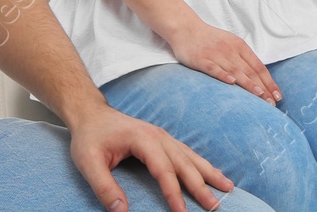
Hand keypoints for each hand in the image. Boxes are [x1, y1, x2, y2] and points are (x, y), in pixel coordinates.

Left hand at [64, 101, 235, 211]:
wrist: (91, 114)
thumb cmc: (89, 138)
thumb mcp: (89, 162)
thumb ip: (104, 187)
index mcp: (143, 139)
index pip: (163, 170)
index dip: (173, 192)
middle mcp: (158, 136)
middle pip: (184, 163)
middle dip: (201, 186)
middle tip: (215, 206)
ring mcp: (163, 136)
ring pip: (191, 156)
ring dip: (209, 172)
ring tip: (228, 187)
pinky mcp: (163, 140)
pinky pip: (186, 153)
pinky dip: (201, 165)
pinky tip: (211, 173)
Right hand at [167, 20, 280, 105]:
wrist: (186, 28)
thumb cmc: (210, 40)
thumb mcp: (231, 44)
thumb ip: (243, 59)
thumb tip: (258, 77)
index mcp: (240, 46)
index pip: (258, 66)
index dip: (269, 82)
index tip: (278, 95)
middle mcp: (230, 50)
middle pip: (250, 71)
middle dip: (263, 87)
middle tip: (273, 103)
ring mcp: (216, 54)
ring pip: (235, 70)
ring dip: (248, 83)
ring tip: (259, 95)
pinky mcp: (201, 59)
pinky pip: (214, 68)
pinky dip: (223, 75)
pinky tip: (231, 83)